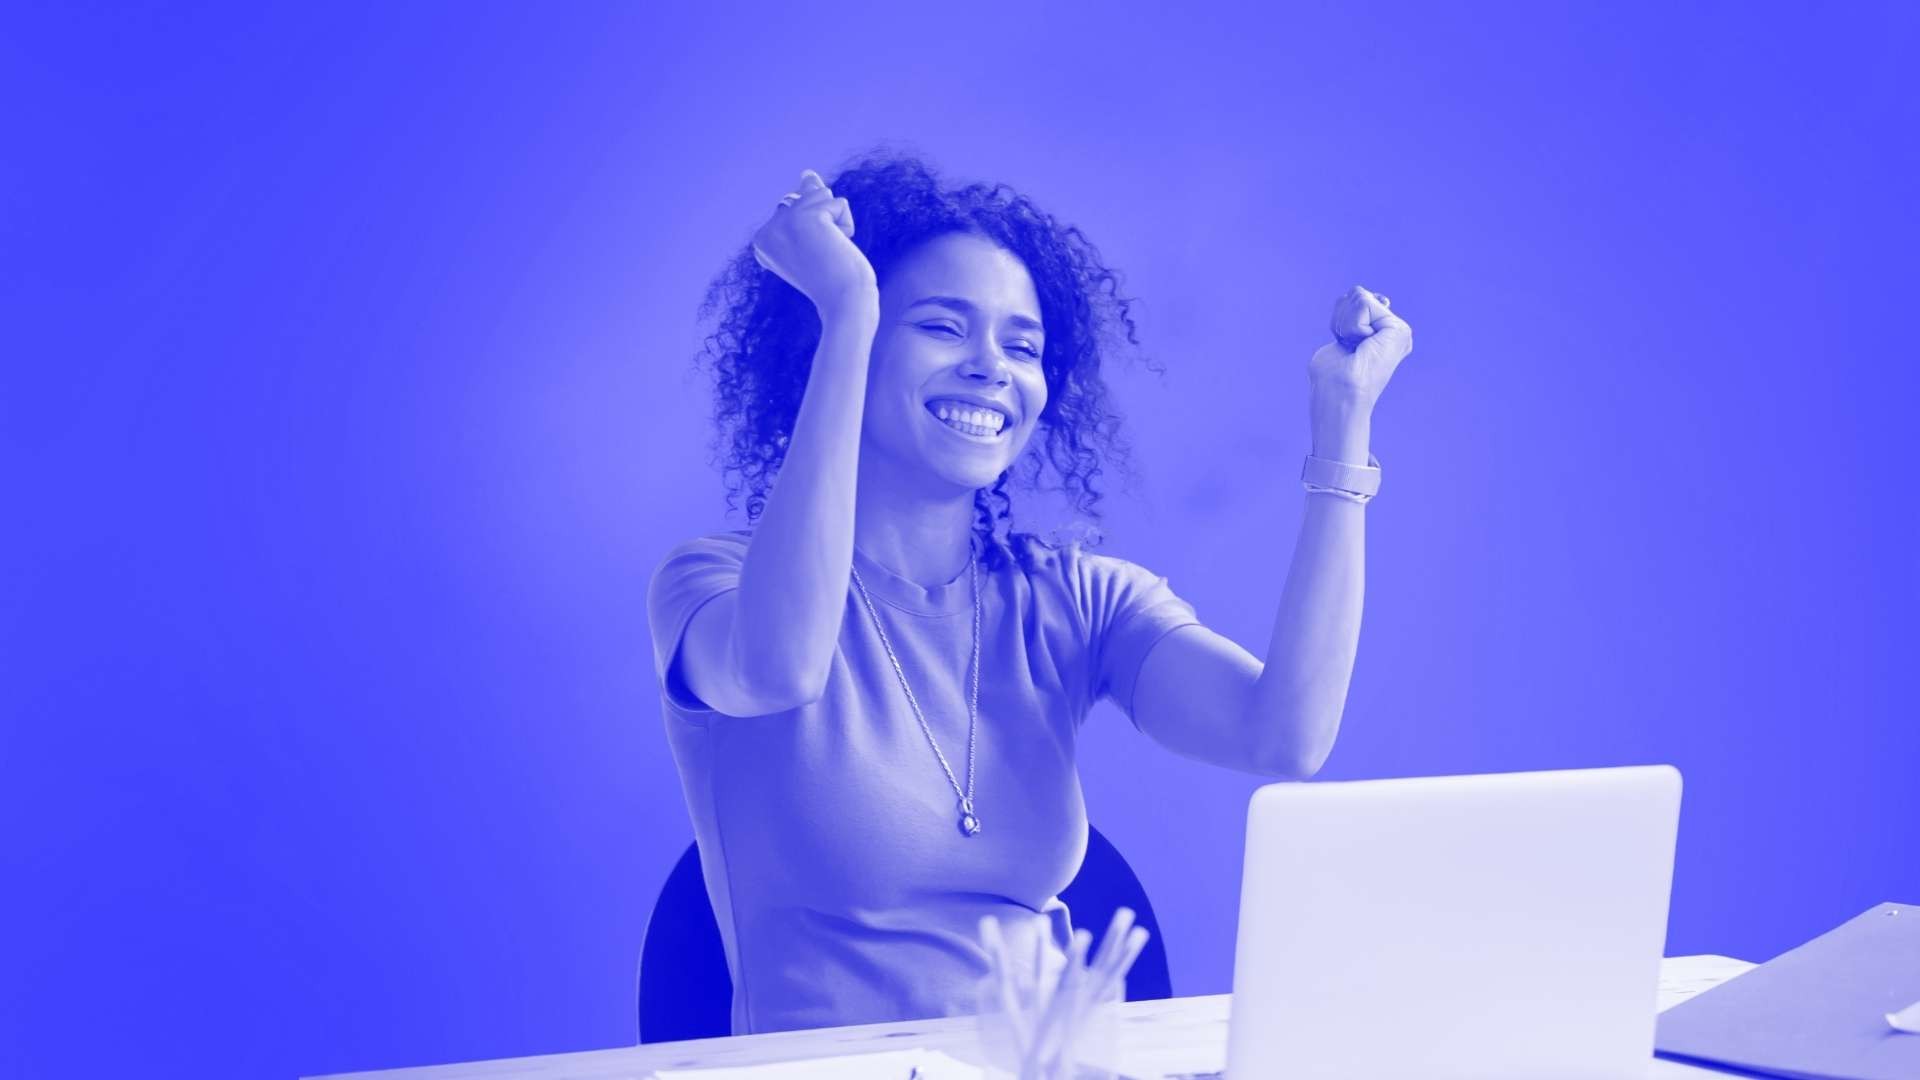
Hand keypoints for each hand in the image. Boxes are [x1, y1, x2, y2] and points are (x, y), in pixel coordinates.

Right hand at [750, 169, 877, 317]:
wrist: (844, 303)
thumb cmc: (832, 277)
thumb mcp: (813, 237)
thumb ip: (804, 203)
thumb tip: (807, 174)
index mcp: (761, 241)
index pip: (794, 207)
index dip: (814, 229)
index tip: (810, 258)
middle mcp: (765, 231)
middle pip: (804, 197)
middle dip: (823, 221)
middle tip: (821, 255)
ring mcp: (782, 223)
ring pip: (820, 195)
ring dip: (835, 222)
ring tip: (829, 251)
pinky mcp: (805, 217)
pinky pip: (838, 203)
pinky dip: (846, 224)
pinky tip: (838, 248)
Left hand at [1309, 285, 1413, 409]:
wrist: (1340, 396)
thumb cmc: (1332, 378)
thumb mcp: (1338, 339)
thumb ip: (1350, 316)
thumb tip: (1360, 294)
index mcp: (1381, 333)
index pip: (1355, 299)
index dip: (1341, 316)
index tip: (1344, 343)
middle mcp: (1393, 331)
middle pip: (1356, 294)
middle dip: (1341, 318)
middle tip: (1348, 347)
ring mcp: (1399, 330)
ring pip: (1359, 296)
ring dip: (1345, 324)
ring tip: (1353, 349)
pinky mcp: (1399, 329)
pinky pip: (1364, 303)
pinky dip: (1351, 325)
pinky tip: (1359, 346)